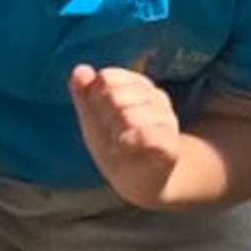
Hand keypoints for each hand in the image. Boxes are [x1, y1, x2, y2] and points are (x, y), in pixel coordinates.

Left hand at [70, 63, 186, 205]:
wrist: (136, 180)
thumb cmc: (114, 144)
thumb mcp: (93, 118)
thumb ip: (84, 94)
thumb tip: (80, 69)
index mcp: (137, 85)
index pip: (108, 78)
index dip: (96, 98)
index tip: (101, 115)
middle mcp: (156, 98)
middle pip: (115, 96)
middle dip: (105, 118)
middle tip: (111, 134)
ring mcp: (166, 120)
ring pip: (129, 116)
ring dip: (116, 134)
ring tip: (119, 144)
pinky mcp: (170, 144)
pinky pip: (145, 136)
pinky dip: (129, 143)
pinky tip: (127, 149)